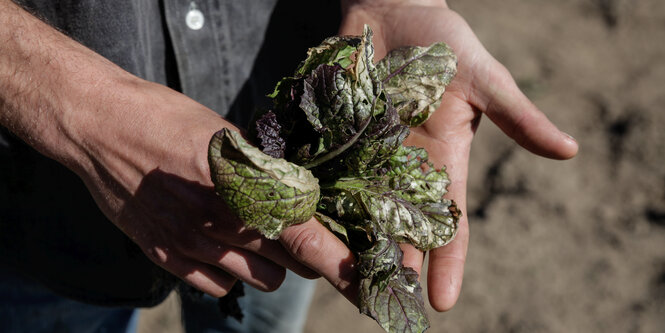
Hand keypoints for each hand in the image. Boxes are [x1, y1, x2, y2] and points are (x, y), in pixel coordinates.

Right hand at [0, 0, 358, 297]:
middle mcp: (217, 225)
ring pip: (256, 278)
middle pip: (286, 265)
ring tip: (256, 234)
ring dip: (267, 263)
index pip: (303, 236)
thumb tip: (300, 190)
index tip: (356, 273)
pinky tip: (222, 246)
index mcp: (239, 188)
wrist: (99, 126)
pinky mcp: (165, 255)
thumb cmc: (164, 118)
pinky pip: (216, 285)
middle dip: (300, 252)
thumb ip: (264, 169)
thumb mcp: (225, 133)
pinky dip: (230, 272)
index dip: (335, 260)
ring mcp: (189, 244)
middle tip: (295, 228)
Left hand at [339, 0, 577, 310]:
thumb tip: (569, 151)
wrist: (393, 11)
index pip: (449, 222)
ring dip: (349, 244)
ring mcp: (366, 153)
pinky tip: (301, 226)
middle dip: (392, 265)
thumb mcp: (485, 79)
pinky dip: (314, 197)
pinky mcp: (336, 134)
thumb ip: (517, 117)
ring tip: (336, 280)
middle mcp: (403, 167)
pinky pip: (324, 171)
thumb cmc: (445, 42)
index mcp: (442, 161)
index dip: (447, 262)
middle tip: (380, 306)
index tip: (441, 302)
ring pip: (357, 209)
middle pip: (398, 227)